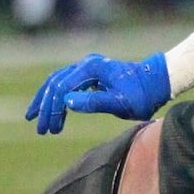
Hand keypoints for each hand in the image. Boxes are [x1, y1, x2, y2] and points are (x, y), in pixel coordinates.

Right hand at [25, 53, 169, 134]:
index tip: (50, 129)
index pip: (62, 88)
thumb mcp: (121, 103)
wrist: (158, 82)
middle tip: (40, 129)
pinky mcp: (91, 73)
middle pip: (55, 83)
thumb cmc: (142, 95)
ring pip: (57, 81)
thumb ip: (95, 102)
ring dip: (47, 101)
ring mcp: (89, 67)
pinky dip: (56, 97)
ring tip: (36, 119)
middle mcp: (87, 63)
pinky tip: (53, 112)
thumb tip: (66, 101)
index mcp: (92, 68)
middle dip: (45, 107)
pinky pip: (66, 83)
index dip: (52, 110)